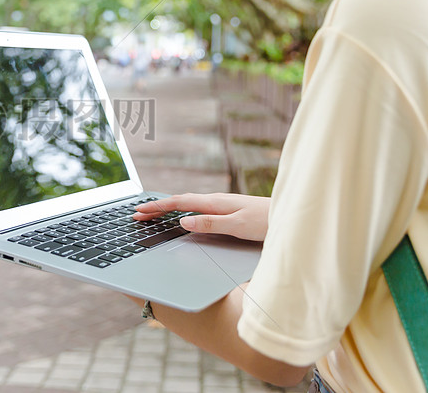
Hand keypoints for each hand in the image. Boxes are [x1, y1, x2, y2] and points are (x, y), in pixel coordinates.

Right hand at [133, 193, 269, 241]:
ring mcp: (221, 204)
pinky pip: (197, 207)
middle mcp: (216, 201)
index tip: (139, 211)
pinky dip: (182, 209)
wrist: (290, 216)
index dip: (157, 207)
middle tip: (137, 213)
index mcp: (214, 203)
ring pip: (187, 203)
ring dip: (168, 207)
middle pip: (179, 201)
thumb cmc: (267, 222)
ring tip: (153, 212)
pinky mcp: (227, 210)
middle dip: (157, 206)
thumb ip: (210, 224)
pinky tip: (182, 213)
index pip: (179, 203)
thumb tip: (182, 220)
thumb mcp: (237, 226)